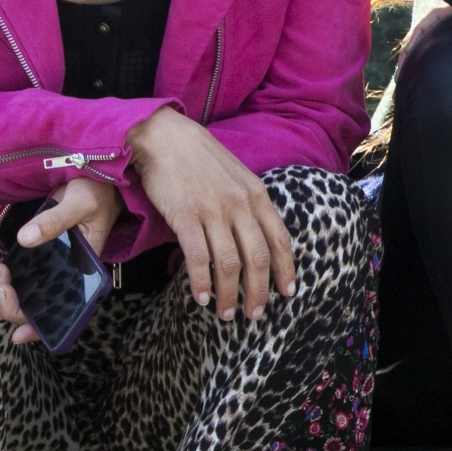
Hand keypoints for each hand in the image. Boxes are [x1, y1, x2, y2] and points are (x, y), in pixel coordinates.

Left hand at [0, 175, 120, 345]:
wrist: (98, 178)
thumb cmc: (98, 192)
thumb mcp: (80, 204)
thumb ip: (55, 221)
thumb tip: (24, 240)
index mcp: (82, 273)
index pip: (61, 311)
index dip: (39, 328)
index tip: (16, 335)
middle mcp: (64, 276)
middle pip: (30, 306)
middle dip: (7, 298)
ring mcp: (48, 266)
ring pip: (18, 292)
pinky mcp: (37, 253)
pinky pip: (14, 273)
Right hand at [128, 106, 296, 321]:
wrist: (164, 136)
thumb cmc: (199, 158)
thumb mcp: (237, 176)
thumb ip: (249, 203)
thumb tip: (256, 236)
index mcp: (257, 194)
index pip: (280, 239)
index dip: (286, 269)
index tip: (287, 292)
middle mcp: (240, 204)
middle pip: (258, 258)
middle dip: (259, 291)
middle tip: (255, 314)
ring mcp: (213, 210)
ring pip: (229, 263)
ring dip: (229, 294)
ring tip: (227, 314)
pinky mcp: (185, 215)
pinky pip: (198, 258)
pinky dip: (201, 282)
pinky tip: (200, 297)